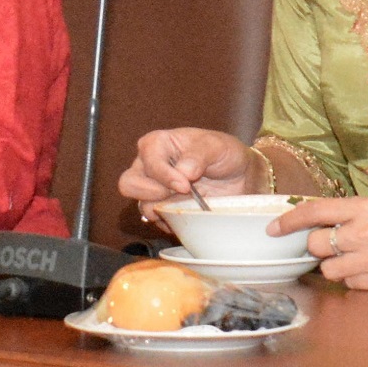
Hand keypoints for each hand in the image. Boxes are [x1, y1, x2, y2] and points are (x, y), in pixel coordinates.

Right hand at [118, 128, 257, 214]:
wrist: (238, 175)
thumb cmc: (223, 152)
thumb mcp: (215, 146)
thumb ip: (198, 155)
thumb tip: (183, 172)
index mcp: (157, 144)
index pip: (148, 161)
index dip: (164, 175)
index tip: (185, 185)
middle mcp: (149, 166)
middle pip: (129, 184)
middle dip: (152, 194)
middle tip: (178, 195)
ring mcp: (154, 190)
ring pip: (141, 205)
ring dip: (164, 210)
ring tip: (188, 204)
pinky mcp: (163, 209)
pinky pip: (157, 222)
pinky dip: (171, 222)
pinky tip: (188, 214)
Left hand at [269, 195, 367, 290]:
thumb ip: (347, 214)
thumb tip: (308, 222)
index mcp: (366, 208)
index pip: (315, 211)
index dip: (289, 220)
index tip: (272, 229)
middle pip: (316, 244)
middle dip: (318, 246)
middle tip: (335, 244)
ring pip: (329, 269)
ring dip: (336, 266)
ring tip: (358, 258)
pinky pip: (350, 284)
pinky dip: (354, 279)